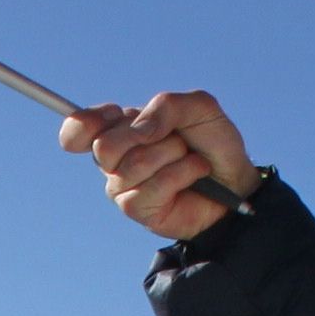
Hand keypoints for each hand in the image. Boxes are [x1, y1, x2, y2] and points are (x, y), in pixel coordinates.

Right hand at [60, 89, 255, 239]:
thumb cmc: (213, 143)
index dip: (86, 122)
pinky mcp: (136, 209)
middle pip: (103, 147)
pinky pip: (149, 188)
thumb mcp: (198, 108)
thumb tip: (139, 130)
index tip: (115, 114)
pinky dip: (180, 174)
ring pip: (132, 166)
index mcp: (120, 130)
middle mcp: (115, 160)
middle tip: (174, 139)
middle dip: (149, 138)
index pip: (77, 128)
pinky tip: (194, 175)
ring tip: (189, 157)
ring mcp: (122, 186)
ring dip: (172, 155)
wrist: (237, 179)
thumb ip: (166, 106)